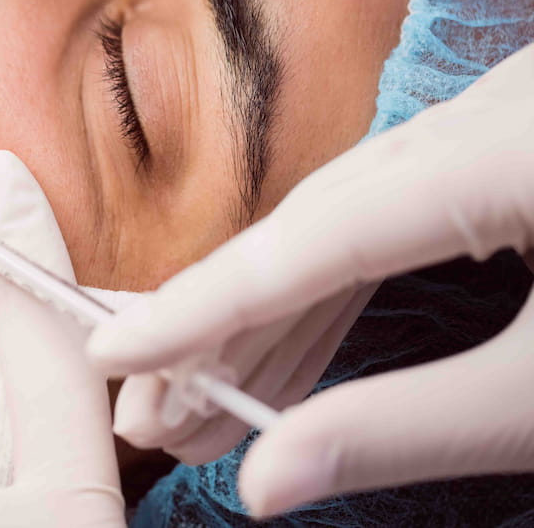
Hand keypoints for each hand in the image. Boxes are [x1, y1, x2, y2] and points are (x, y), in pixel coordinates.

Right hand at [88, 43, 533, 516]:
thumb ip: (410, 426)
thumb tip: (268, 481)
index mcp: (501, 158)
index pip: (308, 243)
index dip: (197, 303)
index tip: (108, 354)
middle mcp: (478, 119)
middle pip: (311, 225)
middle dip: (223, 324)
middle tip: (146, 410)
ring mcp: (495, 127)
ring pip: (347, 223)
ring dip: (274, 316)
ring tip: (200, 400)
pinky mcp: (510, 153)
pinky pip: (397, 219)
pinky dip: (343, 292)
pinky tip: (291, 353)